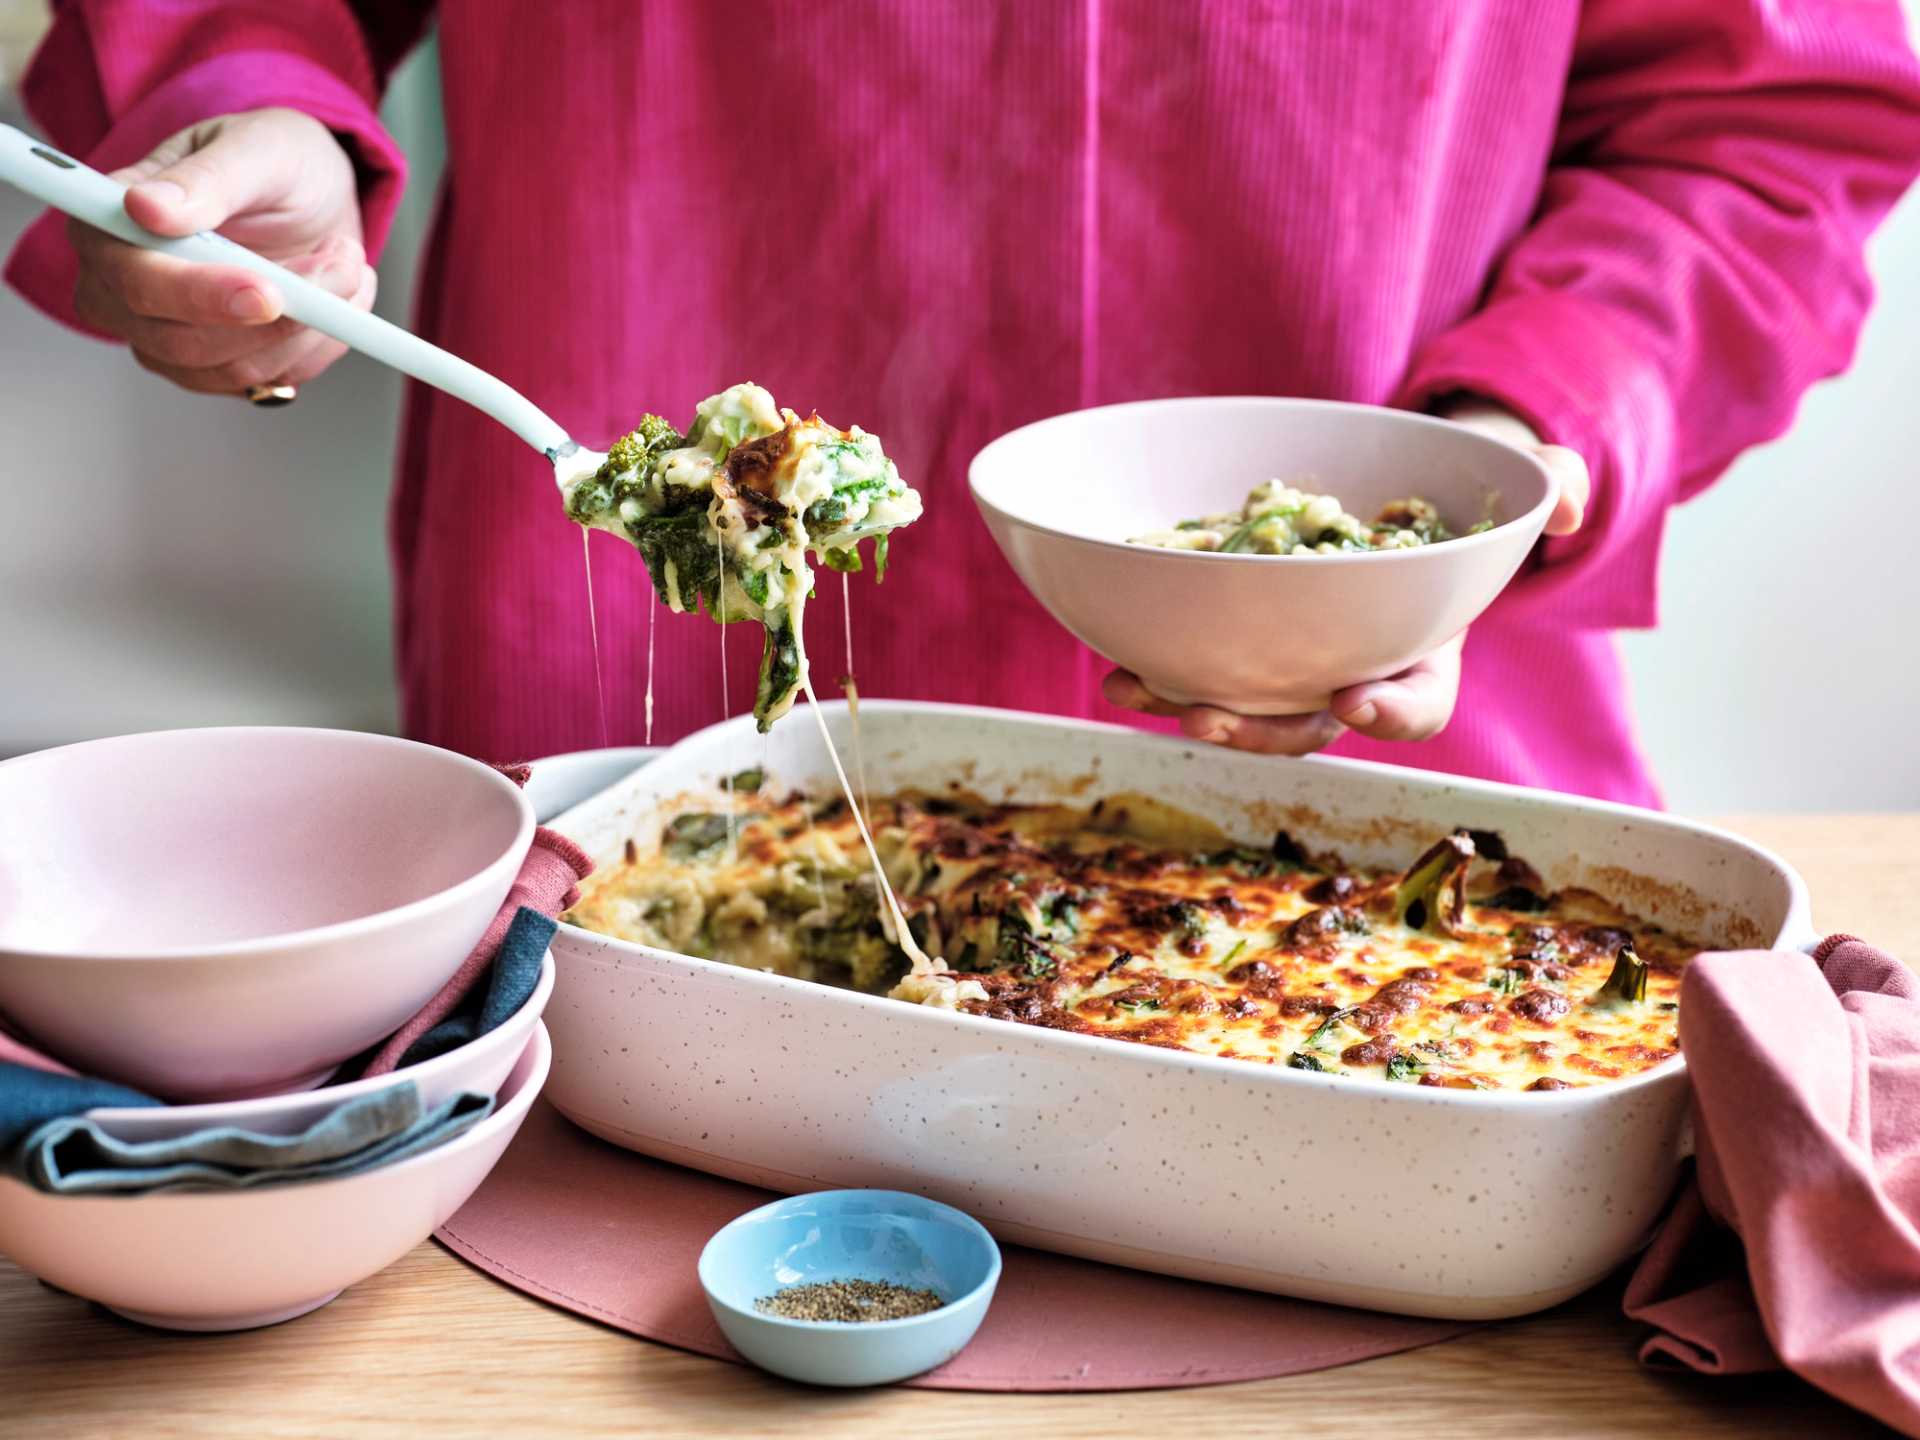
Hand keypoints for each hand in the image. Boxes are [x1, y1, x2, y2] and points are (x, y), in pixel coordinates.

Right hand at [68, 107, 372, 394]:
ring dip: (310, 325)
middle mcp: (124, 293)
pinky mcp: (218, 369)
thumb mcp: (255, 149)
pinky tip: (334, 297)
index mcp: (110, 229)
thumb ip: (206, 180)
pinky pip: (274, 381)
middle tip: (339, 262)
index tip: (267, 292)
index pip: (135, 282)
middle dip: (278, 314)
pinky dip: (320, 342)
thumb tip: (145, 208)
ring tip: (342, 261)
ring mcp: (167, 340)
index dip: (200, 295)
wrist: (311, 195)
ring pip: (237, 369)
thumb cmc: (271, 161)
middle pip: (182, 343)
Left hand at [1102, 399, 1589, 755]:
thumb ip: (1550, 487)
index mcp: (1424, 657)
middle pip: (1307, 725)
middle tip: (1211, 718)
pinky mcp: (1244, 638)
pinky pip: (1200, 665)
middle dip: (1258, 730)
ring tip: (1135, 690)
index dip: (1390, 712)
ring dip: (1188, 706)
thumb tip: (1568, 501)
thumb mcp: (1518, 486)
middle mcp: (1353, 674)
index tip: (1356, 700)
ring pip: (1243, 705)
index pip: (1415, 704)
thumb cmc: (1466, 501)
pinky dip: (1157, 669)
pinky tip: (1114, 664)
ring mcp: (1293, 662)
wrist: (1403, 489)